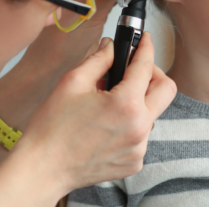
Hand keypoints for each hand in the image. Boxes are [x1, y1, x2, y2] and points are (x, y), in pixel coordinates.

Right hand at [0, 33, 175, 205]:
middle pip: (166, 89)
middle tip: (135, 69)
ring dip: (140, 99)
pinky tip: (109, 123)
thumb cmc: (52, 127)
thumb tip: (112, 46)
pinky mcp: (134, 161)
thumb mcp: (73, 82)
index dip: (146, 46)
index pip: (146, 65)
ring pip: (153, 112)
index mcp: (126, 104)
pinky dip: (131, 122)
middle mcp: (140, 127)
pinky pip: (142, 133)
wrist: (42, 169)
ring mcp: (139, 147)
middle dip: (154, 73)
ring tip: (113, 99)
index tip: (145, 39)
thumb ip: (99, 59)